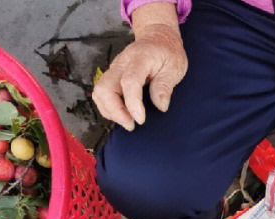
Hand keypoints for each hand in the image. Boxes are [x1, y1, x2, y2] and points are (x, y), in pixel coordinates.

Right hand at [93, 4, 186, 130]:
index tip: (140, 120)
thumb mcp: (175, 66)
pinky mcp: (112, 76)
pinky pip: (102, 94)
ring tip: (127, 122)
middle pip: (105, 88)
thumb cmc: (168, 53)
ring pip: (99, 92)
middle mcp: (121, 63)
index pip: (129, 81)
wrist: (157, 37)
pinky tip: (123, 115)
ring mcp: (114, 69)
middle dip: (115, 111)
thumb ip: (165, 85)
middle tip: (131, 125)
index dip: (132, 103)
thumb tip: (160, 106)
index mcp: (140, 58)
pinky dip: (108, 108)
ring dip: (110, 111)